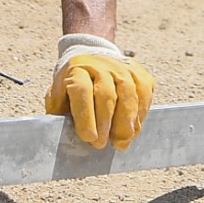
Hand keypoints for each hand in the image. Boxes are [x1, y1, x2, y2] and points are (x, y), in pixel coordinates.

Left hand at [44, 34, 153, 149]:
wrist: (92, 57)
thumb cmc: (74, 86)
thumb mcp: (59, 96)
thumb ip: (61, 116)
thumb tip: (67, 142)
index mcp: (77, 70)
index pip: (81, 91)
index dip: (86, 116)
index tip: (88, 138)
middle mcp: (100, 65)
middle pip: (107, 95)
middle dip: (105, 123)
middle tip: (101, 145)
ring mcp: (122, 67)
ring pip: (128, 94)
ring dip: (126, 123)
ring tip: (120, 143)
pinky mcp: (139, 72)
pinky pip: (144, 93)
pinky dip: (140, 114)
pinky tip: (133, 129)